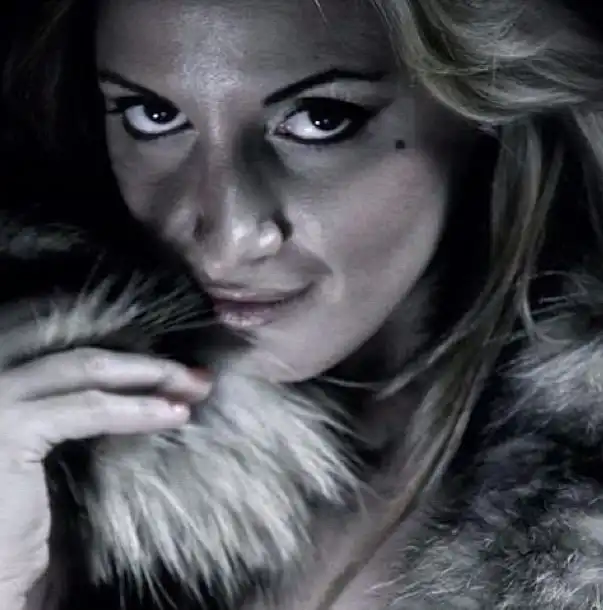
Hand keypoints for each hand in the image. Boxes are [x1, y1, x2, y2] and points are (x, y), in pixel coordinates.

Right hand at [0, 348, 210, 608]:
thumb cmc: (21, 523)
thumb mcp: (52, 455)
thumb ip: (75, 416)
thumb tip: (135, 392)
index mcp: (4, 385)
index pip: (64, 350)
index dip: (119, 351)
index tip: (168, 367)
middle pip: (79, 352)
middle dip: (144, 360)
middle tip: (194, 375)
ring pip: (88, 369)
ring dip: (150, 376)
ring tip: (195, 389)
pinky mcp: (10, 429)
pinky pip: (89, 409)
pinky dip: (137, 409)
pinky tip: (173, 414)